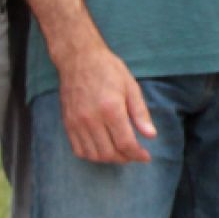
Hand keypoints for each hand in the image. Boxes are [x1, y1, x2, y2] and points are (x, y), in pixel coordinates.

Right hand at [55, 41, 156, 162]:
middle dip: (125, 158)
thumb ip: (140, 113)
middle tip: (135, 154)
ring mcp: (76, 123)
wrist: (79, 59)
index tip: (146, 156)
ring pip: (93, 155)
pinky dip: (92, 155)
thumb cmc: (108, 70)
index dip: (137, 154)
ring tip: (121, 152)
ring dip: (109, 159)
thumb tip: (151, 136)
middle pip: (109, 152)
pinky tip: (103, 149)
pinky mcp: (67, 124)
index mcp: (110, 109)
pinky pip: (78, 149)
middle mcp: (91, 119)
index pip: (125, 143)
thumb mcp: (131, 87)